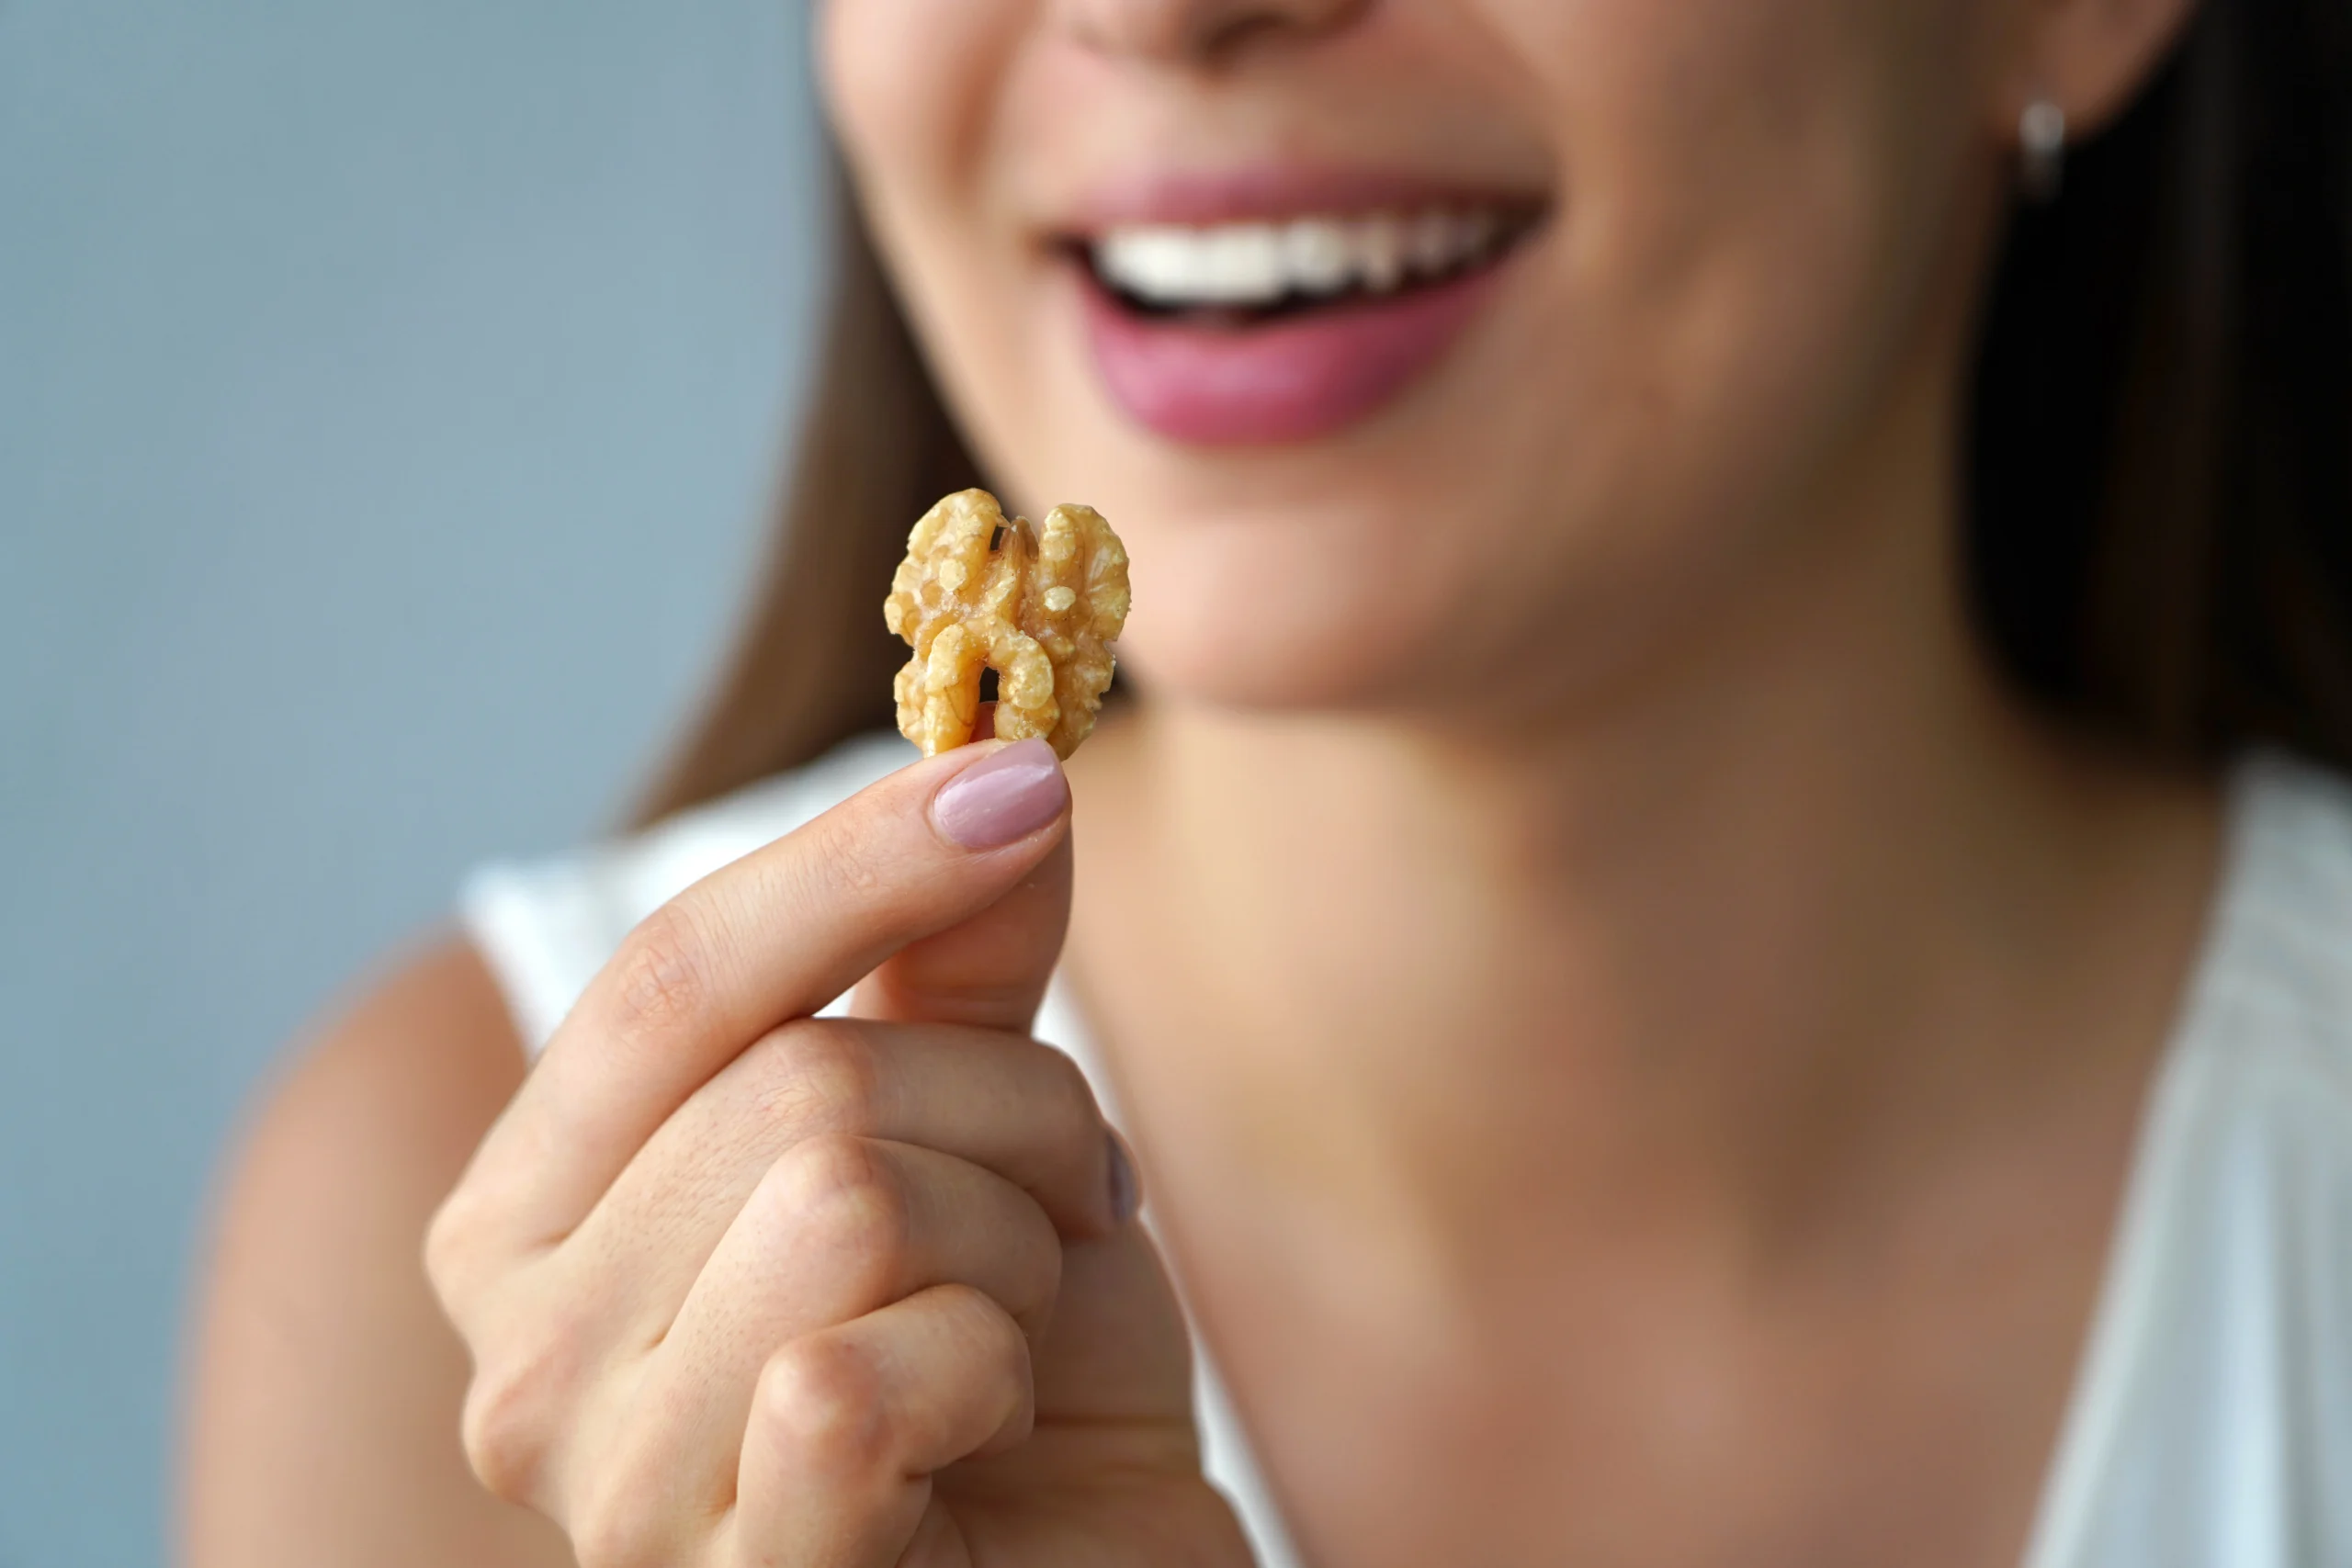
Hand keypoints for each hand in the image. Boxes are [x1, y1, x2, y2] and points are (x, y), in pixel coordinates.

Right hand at [426, 740, 1253, 1566]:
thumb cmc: (1009, 1388)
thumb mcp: (985, 1139)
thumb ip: (958, 962)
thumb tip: (1000, 760)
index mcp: (533, 1216)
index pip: (672, 976)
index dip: (856, 862)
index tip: (1023, 777)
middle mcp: (521, 1357)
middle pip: (795, 1083)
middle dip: (1002, 1111)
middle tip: (1056, 1204)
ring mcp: (611, 1493)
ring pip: (844, 1200)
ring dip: (1015, 1245)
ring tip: (1013, 1330)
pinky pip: (862, 1376)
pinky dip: (992, 1373)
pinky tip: (988, 1435)